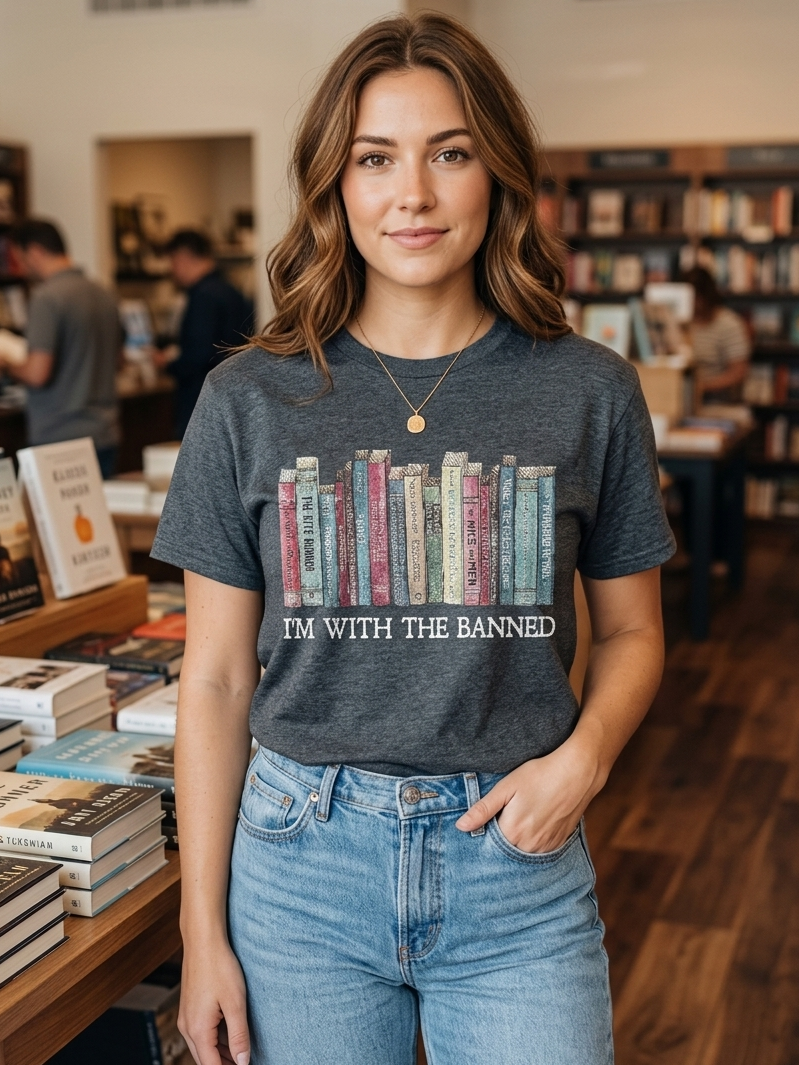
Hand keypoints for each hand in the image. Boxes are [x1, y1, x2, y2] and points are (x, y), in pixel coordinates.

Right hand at [179, 937, 249, 1064]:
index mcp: (198, 1030)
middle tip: (244, 1062)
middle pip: (204, 1061)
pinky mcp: (188, 1009)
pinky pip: (199, 1035)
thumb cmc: (219, 967)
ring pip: (201, 1049)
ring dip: (219, 1055)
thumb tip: (242, 1062)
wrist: (202, 941)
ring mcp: (186, 1018)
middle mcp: (187, 1028)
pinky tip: (230, 1037)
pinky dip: (214, 1042)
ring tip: (241, 1054)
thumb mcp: (235, 1002)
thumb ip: (239, 1035)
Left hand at [455, 734, 603, 852]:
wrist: (577, 772)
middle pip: (506, 849)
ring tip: (522, 816)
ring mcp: (546, 846)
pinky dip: (533, 841)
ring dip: (517, 841)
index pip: (489, 844)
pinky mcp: (559, 842)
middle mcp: (529, 845)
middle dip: (501, 838)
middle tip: (506, 814)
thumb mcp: (507, 787)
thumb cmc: (540, 774)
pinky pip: (539, 850)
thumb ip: (483, 809)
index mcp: (512, 831)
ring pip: (522, 851)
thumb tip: (460, 826)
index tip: (487, 821)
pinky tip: (535, 822)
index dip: (485, 832)